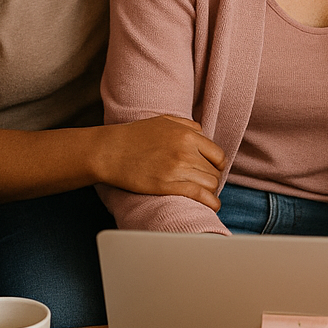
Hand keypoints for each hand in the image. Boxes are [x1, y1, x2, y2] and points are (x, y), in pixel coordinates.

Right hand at [95, 115, 226, 210]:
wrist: (109, 151)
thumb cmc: (135, 136)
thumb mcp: (164, 121)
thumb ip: (187, 125)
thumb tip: (202, 134)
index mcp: (187, 135)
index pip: (217, 155)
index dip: (217, 165)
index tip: (212, 170)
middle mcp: (185, 151)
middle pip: (214, 172)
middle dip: (212, 179)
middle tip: (204, 184)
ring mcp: (176, 169)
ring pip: (209, 184)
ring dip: (210, 191)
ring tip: (204, 194)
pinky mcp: (166, 186)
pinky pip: (199, 195)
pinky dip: (210, 202)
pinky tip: (213, 206)